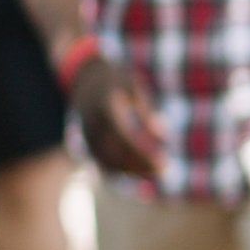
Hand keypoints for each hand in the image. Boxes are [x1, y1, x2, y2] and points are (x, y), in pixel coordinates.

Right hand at [73, 55, 164, 179]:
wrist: (85, 76)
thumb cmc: (116, 80)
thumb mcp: (134, 88)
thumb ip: (146, 112)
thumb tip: (165, 137)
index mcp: (104, 107)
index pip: (124, 138)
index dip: (142, 153)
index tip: (163, 162)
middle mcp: (92, 124)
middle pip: (114, 154)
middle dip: (139, 166)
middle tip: (163, 170)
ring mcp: (86, 134)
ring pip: (106, 162)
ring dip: (130, 171)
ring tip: (153, 172)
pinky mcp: (86, 141)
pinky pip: (100, 162)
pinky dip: (118, 171)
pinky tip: (137, 172)